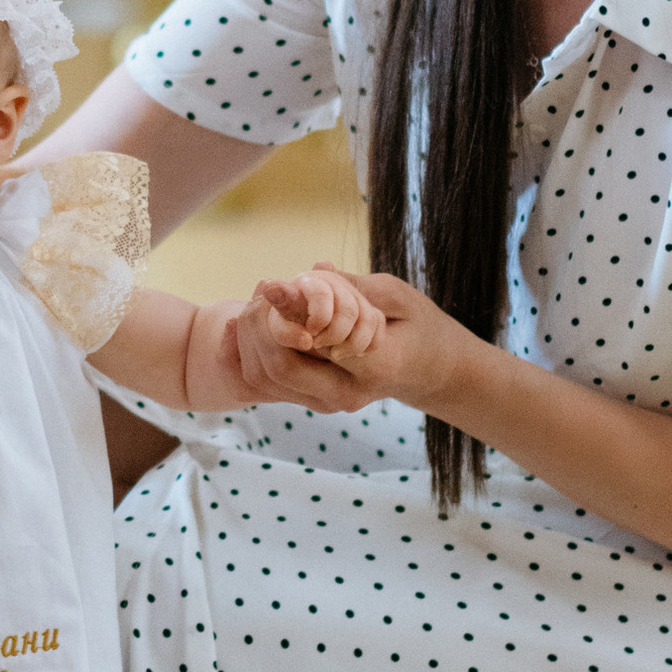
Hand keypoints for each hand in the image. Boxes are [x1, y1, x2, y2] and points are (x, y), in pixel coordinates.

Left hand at [235, 270, 469, 420]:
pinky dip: (248, 355)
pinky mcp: (315, 400)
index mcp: (376, 365)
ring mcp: (329, 402)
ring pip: (267, 378)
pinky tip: (241, 327)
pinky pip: (268, 385)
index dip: (286, 310)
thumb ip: (354, 287)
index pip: (318, 340)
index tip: (269, 284)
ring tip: (256, 302)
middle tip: (262, 289)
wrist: (430, 371)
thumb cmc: (419, 326)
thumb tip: (315, 270)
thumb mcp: (397, 296)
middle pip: (280, 366)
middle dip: (260, 325)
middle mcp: (349, 393)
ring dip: (250, 339)